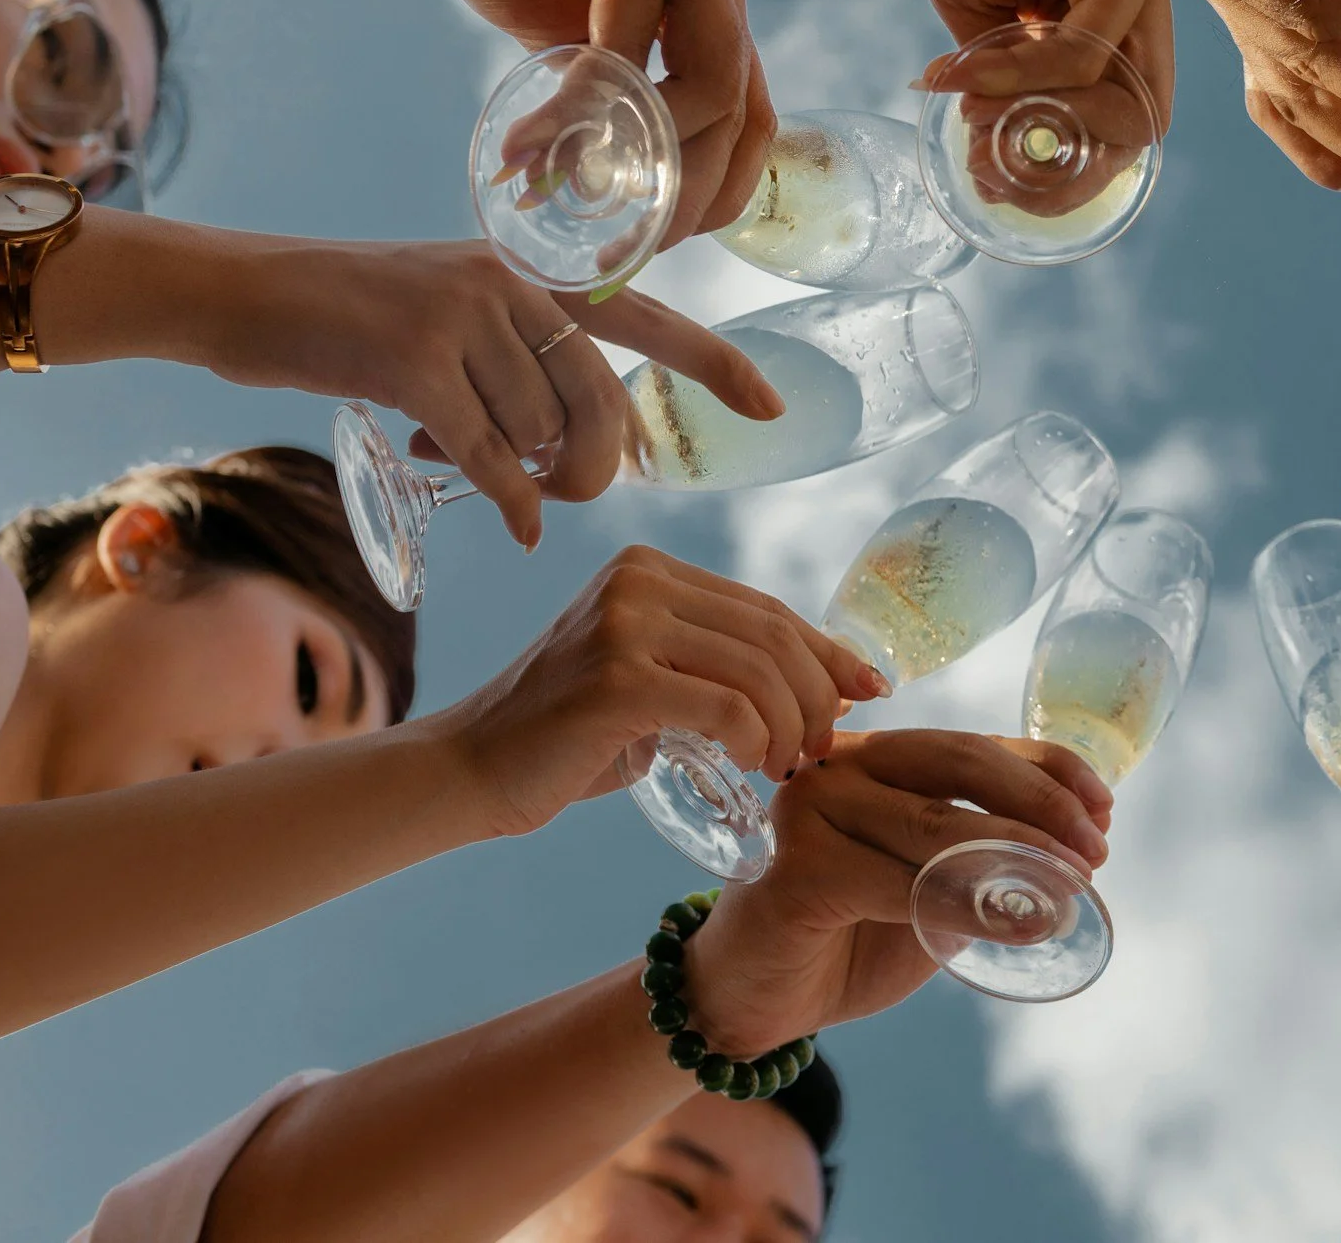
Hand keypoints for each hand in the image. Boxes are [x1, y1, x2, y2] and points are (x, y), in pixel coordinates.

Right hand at [207, 237, 778, 547]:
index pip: (648, 319)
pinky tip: (518, 524)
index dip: (715, 365)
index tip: (774, 407)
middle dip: (593, 464)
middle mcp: (513, 285)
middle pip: (603, 402)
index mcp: (534, 271)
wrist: (247, 290)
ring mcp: (466, 318)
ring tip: (474, 464)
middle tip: (555, 489)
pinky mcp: (415, 361)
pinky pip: (490, 455)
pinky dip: (509, 500)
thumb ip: (522, 356)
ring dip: (524, 474)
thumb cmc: (352, 315)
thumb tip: (576, 443)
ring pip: (543, 433)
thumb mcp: (455, 309)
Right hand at [361, 0, 771, 240]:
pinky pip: (628, 48)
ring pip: (710, 86)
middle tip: (628, 244)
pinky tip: (536, 140)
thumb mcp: (565, 30)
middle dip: (691, 192)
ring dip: (643, 159)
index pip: (752, 108)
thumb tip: (609, 182)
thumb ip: (603, 91)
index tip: (657, 238)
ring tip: (572, 190)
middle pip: (746, 109)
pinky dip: (583, 109)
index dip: (715, 187)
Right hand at [432, 547, 884, 838]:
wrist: (470, 770)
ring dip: (792, 725)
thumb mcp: (653, 683)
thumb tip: (828, 685)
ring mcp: (623, 623)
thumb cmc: (570, 738)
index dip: (827, 651)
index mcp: (649, 570)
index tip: (870, 689)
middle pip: (772, 635)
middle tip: (825, 747)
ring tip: (789, 766)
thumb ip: (718, 669)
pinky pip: (725, 706)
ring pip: (757, 670)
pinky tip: (756, 766)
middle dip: (817, 695)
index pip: (766, 608)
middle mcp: (638, 581)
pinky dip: (757, 740)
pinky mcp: (615, 678)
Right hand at [678, 730, 1114, 1053]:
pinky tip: (1021, 926)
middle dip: (1042, 804)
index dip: (1048, 769)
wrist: (753, 999)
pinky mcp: (796, 868)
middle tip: (1095, 851)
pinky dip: (970, 906)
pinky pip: (902, 884)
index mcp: (878, 758)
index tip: (1105, 808)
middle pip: (960, 764)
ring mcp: (811, 810)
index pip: (976, 745)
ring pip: (937, 826)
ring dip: (1018, 859)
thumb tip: (1080, 856)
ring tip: (1072, 893)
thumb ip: (985, 864)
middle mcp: (840, 766)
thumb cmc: (846, 937)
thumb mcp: (930, 890)